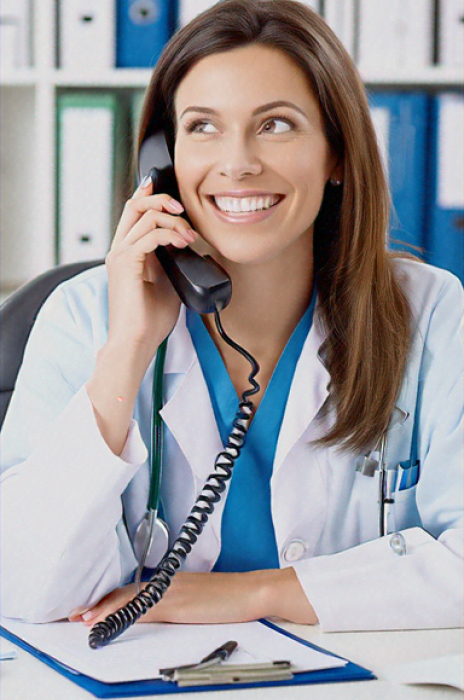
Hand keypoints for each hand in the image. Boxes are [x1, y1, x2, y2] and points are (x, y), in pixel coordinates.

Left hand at [69, 569, 317, 625]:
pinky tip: (114, 621)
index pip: (135, 588)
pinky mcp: (179, 602)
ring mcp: (172, 590)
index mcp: (172, 580)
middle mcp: (168, 581)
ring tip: (85, 619)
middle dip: (101, 604)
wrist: (252, 591)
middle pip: (127, 592)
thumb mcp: (200, 596)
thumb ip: (179, 600)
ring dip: (106, 610)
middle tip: (77, 614)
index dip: (111, 597)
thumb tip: (163, 610)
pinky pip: (145, 609)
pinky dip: (125, 615)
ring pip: (131, 599)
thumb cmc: (231, 595)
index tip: (92, 606)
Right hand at [86, 179, 197, 454]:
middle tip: (183, 208)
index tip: (174, 197)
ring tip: (189, 236)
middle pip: (135, 205)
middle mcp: (119, 250)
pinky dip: (171, 234)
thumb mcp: (167, 282)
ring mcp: (120, 255)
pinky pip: (150, 235)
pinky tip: (184, 243)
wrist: (136, 342)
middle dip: (161, 199)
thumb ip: (171, 261)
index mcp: (127, 253)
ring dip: (173, 220)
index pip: (134, 213)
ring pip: (145, 215)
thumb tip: (188, 246)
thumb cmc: (149, 320)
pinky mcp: (126, 264)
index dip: (151, 197)